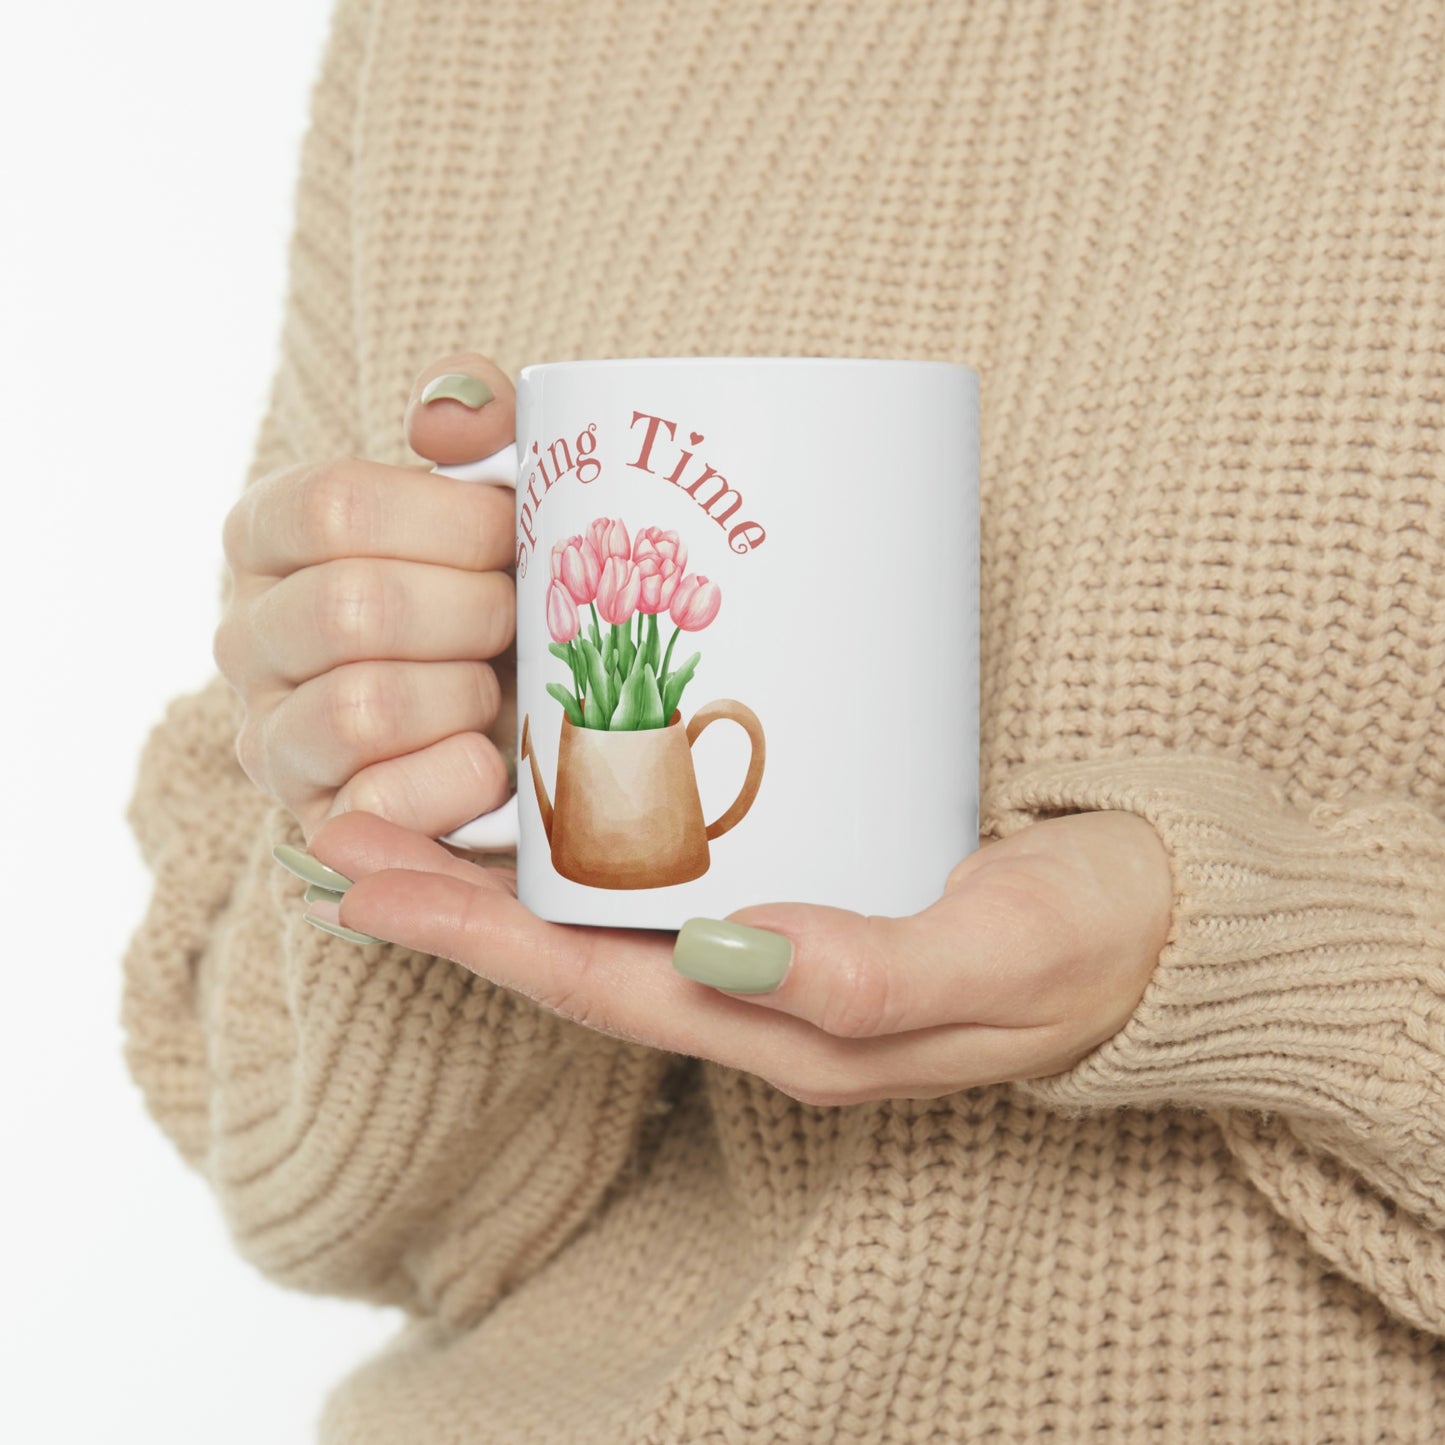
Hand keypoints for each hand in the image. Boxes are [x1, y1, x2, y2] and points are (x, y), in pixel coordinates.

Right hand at [215, 353, 518, 843]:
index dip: (452, 522)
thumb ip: (477, 420)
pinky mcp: (317, 822)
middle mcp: (245, 635)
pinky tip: (489, 759)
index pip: (335, 506)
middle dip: (473, 613)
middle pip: (355, 608)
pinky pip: (380, 804)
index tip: (513, 535)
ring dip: (466, 695)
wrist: (516, 713)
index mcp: (270, 534)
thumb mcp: (495, 490)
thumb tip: (445, 419)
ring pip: (362, 707)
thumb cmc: (496, 586)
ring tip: (495, 689)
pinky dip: (458, 778)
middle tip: (516, 618)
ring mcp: (271, 737)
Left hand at [294, 808, 1172, 1103]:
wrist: (1162, 923)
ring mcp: (776, 945)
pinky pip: (672, 873)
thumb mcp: (1000, 957)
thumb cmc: (1088, 940)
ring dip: (504, 866)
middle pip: (574, 950)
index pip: (595, 985)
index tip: (364, 880)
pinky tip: (558, 782)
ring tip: (410, 801)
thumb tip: (726, 953)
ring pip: (610, 913)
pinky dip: (593, 836)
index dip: (473, 937)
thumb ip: (870, 972)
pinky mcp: (806, 886)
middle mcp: (760, 994)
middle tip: (342, 828)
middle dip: (452, 899)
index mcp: (787, 1027)